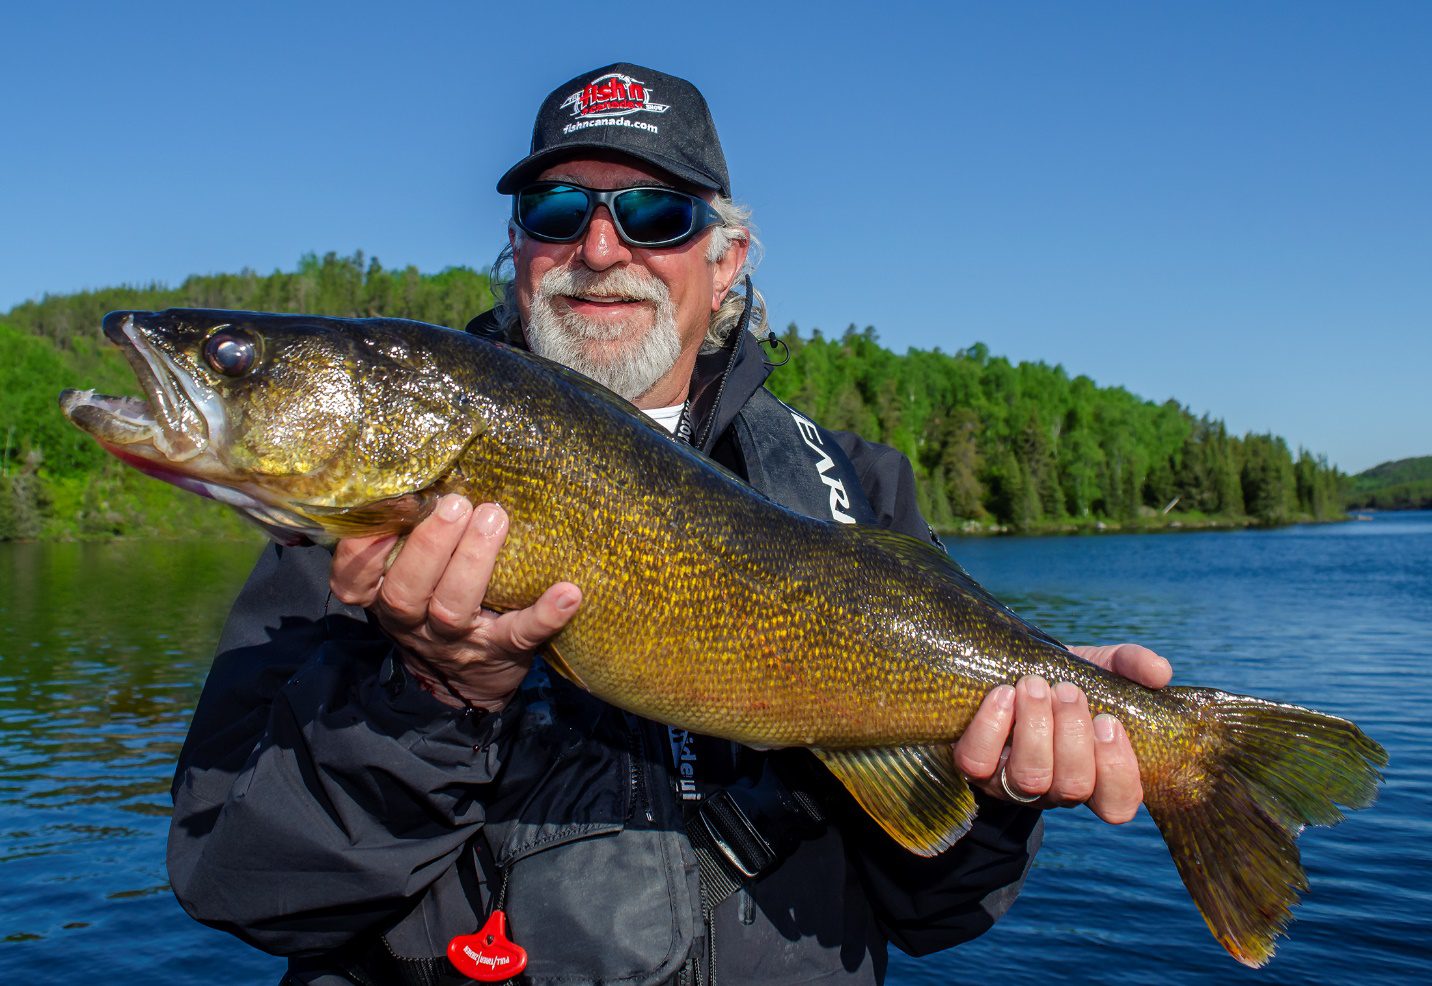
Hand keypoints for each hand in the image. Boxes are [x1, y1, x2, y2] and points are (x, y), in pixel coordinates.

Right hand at [329, 494, 580, 711]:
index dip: (361, 549)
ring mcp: (455, 641)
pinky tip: (568, 593)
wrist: (468, 683)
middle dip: (429, 545)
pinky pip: (521, 635)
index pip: (353, 578)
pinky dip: (546, 614)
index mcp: (382, 597)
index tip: (387, 507)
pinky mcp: (501, 652)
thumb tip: (422, 474)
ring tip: (494, 519)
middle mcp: (411, 622)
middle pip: (405, 590)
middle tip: (455, 504)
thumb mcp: (407, 578)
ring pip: (453, 609)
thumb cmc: (434, 605)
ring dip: (474, 562)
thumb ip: (405, 539)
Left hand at [953, 643, 1172, 823]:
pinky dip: (991, 726)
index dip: (1117, 771)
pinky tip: (1002, 693)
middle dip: (1072, 736)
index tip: (1109, 721)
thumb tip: (1160, 671)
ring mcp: (1013, 784)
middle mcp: (1056, 788)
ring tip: (1035, 685)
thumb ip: (1132, 666)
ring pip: (1029, 778)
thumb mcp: (1102, 667)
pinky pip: (978, 762)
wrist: (1009, 670)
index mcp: (1096, 775)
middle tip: (1067, 690)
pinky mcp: (976, 768)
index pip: (1117, 804)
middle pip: (1073, 786)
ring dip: (1035, 728)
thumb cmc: (1065, 677)